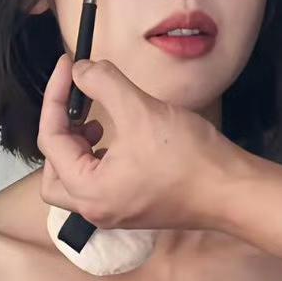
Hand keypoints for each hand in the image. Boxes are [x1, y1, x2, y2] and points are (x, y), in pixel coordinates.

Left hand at [37, 55, 241, 229]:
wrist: (231, 190)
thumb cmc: (188, 157)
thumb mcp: (140, 109)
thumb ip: (102, 84)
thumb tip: (80, 70)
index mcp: (89, 190)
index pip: (50, 141)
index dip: (55, 97)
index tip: (69, 67)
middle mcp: (96, 209)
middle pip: (52, 175)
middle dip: (59, 136)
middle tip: (76, 108)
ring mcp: (115, 213)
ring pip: (75, 182)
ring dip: (78, 149)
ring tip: (97, 122)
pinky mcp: (133, 210)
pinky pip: (100, 186)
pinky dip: (98, 160)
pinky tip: (119, 140)